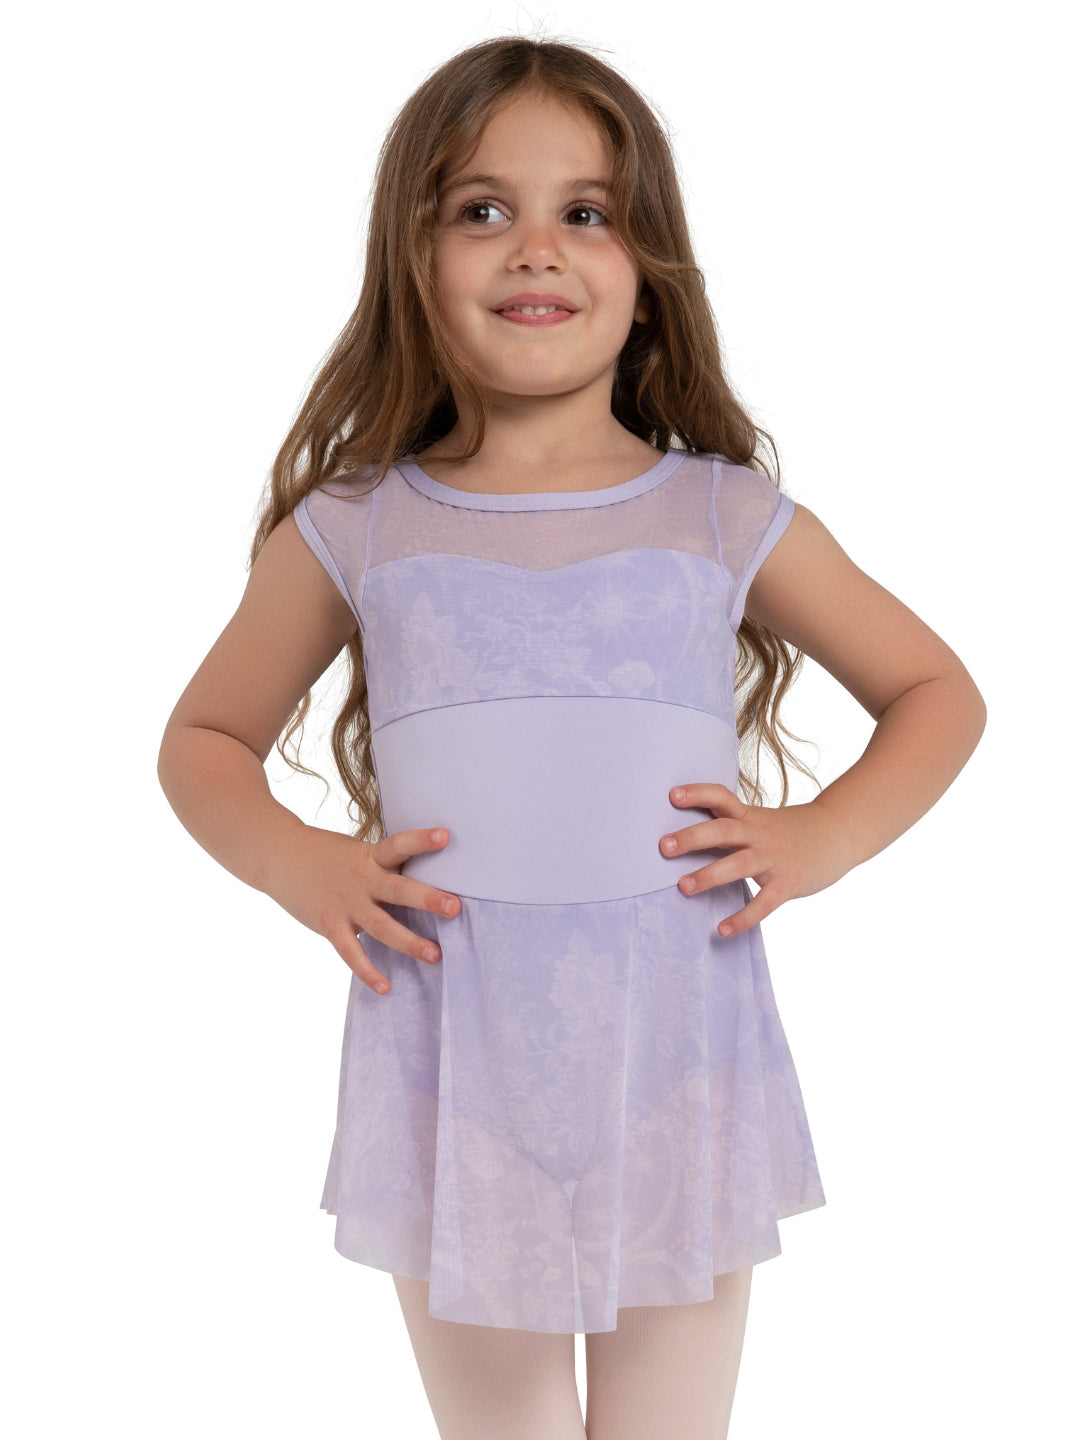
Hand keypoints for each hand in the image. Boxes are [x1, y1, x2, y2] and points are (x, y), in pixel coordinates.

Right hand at [263, 823, 459, 994]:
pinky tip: (386, 987)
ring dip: (409, 942)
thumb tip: (419, 888)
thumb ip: (383, 868)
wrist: (279, 856)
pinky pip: (352, 953)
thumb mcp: (357, 852)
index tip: (446, 836)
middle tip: (454, 907)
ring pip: (382, 926)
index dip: (421, 840)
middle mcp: (362, 879)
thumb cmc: (326, 855)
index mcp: (371, 857)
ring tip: (435, 955)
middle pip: (398, 890)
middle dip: (427, 899)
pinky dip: (367, 971)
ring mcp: (346, 903)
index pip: (399, 844)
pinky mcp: (330, 924)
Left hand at [659, 784, 851, 937]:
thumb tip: (687, 835)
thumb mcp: (760, 820)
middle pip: (723, 830)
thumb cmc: (790, 830)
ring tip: (683, 887)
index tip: (671, 795)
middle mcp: (759, 834)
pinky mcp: (787, 883)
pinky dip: (743, 917)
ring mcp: (773, 858)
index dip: (697, 794)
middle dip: (692, 837)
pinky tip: (722, 930)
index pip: (721, 797)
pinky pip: (763, 903)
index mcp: (749, 816)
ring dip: (709, 875)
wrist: (839, 833)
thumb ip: (730, 826)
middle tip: (663, 846)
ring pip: (738, 865)